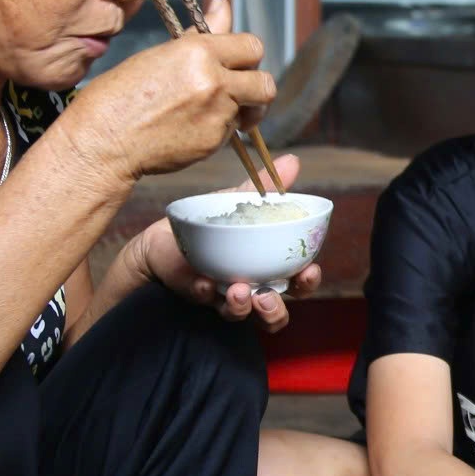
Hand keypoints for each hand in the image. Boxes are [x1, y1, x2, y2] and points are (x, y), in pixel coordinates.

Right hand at [54, 27, 276, 183]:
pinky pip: (229, 133)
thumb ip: (201, 34)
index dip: (247, 55)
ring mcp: (215, 114)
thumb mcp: (160, 54)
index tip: (237, 63)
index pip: (252, 47)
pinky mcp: (212, 143)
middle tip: (238, 91)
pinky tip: (189, 127)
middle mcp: (213, 81)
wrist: (103, 139)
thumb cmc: (122, 93)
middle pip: (265, 83)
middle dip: (255, 87)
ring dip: (239, 110)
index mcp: (198, 52)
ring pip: (249, 110)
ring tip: (211, 110)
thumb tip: (223, 4)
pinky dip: (217, 130)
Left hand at [131, 153, 321, 330]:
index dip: (307, 282)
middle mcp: (250, 287)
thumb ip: (267, 188)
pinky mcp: (197, 294)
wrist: (166, 235)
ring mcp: (223, 295)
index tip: (309, 270)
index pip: (297, 283)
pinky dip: (205, 293)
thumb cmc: (211, 222)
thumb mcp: (240, 202)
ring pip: (242, 315)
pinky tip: (203, 284)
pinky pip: (205, 300)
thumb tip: (293, 161)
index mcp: (268, 267)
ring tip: (239, 291)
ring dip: (243, 307)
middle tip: (267, 297)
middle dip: (275, 310)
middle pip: (274, 312)